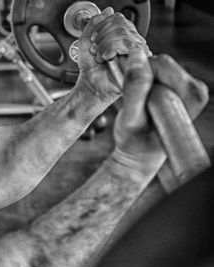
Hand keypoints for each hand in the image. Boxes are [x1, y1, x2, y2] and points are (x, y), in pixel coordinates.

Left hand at [75, 8, 149, 102]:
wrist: (90, 85)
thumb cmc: (90, 68)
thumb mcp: (86, 40)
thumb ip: (94, 23)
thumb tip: (108, 10)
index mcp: (122, 36)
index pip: (118, 18)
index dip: (102, 25)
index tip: (93, 39)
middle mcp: (132, 42)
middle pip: (121, 23)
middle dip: (101, 36)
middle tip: (96, 49)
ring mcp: (137, 51)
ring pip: (123, 33)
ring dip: (104, 45)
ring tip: (101, 56)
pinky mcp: (139, 61)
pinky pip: (128, 44)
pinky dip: (111, 49)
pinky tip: (107, 58)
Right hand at [113, 50, 208, 164]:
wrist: (140, 151)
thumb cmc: (135, 140)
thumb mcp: (130, 118)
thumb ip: (134, 88)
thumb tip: (137, 55)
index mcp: (191, 98)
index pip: (162, 65)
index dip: (141, 75)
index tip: (132, 95)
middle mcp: (196, 91)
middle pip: (162, 62)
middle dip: (143, 76)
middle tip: (135, 100)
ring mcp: (191, 89)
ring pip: (159, 65)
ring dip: (143, 80)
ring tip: (139, 103)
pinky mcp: (183, 87)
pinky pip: (159, 71)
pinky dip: (146, 81)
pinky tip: (144, 99)